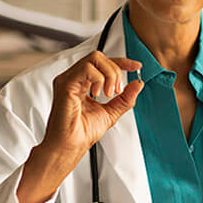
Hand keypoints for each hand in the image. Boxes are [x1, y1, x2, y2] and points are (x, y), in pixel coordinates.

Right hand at [17, 52, 143, 202]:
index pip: (102, 63)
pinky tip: (98, 94)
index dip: (121, 62)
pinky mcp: (65, 84)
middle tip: (117, 91)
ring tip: (110, 93)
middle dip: (115, 70)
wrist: (70, 146)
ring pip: (94, 58)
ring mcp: (68, 79)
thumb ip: (125, 98)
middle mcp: (74, 78)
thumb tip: (138, 84)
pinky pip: (86, 68)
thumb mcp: (111, 112)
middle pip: (99, 57)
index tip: (136, 67)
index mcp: (83, 83)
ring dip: (109, 74)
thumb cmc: (82, 133)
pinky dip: (99, 78)